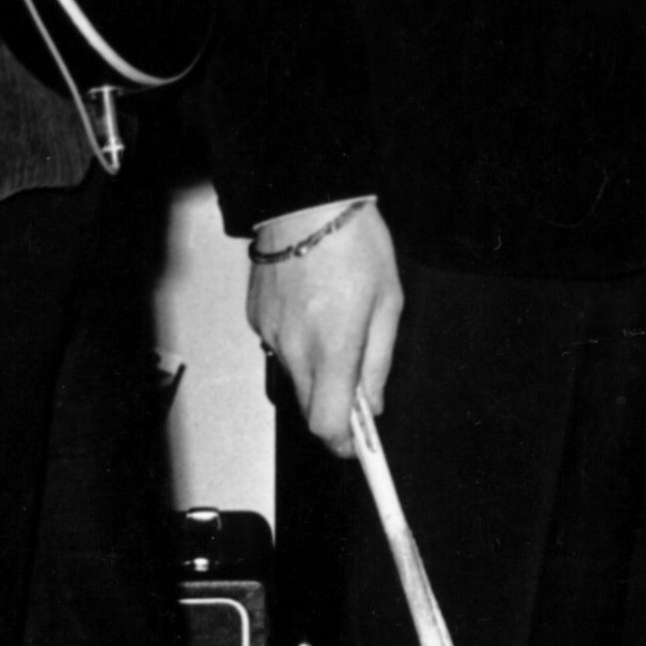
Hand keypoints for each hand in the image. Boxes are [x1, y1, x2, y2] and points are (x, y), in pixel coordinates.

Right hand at [248, 198, 400, 456]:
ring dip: (318, 368)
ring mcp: (270, 333)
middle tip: (359, 378)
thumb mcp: (389, 300)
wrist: (306, 199)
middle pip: (310, 407)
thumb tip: (374, 402)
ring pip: (295, 376)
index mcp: (332, 346)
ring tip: (337, 321)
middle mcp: (295, 347)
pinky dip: (298, 340)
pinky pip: (280, 346)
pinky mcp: (256, 317)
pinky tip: (313, 305)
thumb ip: (379, 359)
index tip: (360, 446)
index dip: (345, 443)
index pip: (328, 424)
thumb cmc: (354, 241)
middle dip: (335, 405)